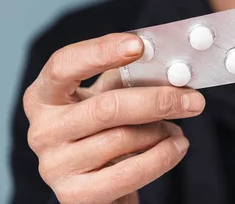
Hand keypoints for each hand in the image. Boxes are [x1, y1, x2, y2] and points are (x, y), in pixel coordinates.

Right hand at [23, 33, 205, 203]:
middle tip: (193, 99)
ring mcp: (55, 166)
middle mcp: (41, 130)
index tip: (140, 44)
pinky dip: (161, 157)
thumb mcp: (109, 95)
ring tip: (176, 127)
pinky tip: (177, 147)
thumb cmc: (106, 128)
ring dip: (161, 131)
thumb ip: (128, 76)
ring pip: (122, 139)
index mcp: (44, 95)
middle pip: (105, 107)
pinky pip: (129, 173)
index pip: (63, 65)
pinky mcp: (74, 195)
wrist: (101, 183)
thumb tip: (168, 62)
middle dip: (157, 100)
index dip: (100, 51)